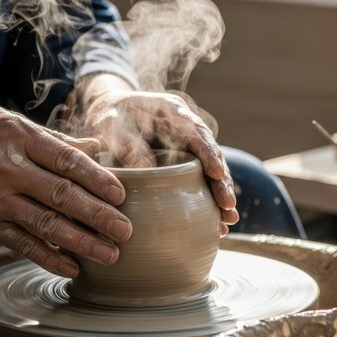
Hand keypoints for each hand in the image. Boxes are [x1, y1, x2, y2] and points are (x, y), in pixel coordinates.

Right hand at [0, 106, 132, 276]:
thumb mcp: (9, 123)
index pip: (65, 161)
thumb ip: (53, 140)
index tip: (121, 195)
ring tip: (109, 254)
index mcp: (19, 138)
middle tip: (125, 230)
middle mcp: (8, 170)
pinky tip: (73, 268)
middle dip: (97, 215)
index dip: (96, 179)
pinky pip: (21, 244)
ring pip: (45, 225)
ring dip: (81, 242)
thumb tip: (95, 147)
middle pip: (60, 196)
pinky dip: (48, 258)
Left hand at [79, 74, 238, 233]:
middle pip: (212, 155)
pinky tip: (216, 224)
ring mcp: (188, 148)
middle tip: (227, 205)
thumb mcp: (111, 126)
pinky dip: (208, 202)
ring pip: (211, 172)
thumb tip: (147, 172)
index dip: (209, 152)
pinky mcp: (184, 165)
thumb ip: (127, 145)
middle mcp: (187, 129)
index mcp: (172, 111)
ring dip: (220, 195)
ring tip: (227, 221)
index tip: (217, 173)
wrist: (108, 114)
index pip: (197, 132)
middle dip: (222, 181)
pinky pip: (200, 183)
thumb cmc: (109, 117)